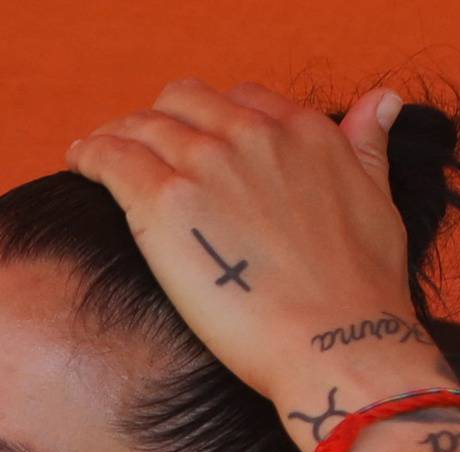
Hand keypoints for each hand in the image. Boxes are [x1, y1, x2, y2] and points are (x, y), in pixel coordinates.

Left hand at [63, 78, 449, 410]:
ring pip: (141, 125)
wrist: (338, 344)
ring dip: (117, 135)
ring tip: (98, 155)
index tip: (193, 143)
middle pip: (184, 103)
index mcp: (303, 131)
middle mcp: (252, 134)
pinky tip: (80, 163)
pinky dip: (90, 153)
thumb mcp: (378, 201)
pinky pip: (110, 156)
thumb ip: (367, 148)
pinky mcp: (164, 202)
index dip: (210, 119)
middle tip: (138, 149)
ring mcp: (205, 164)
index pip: (240, 100)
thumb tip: (380, 101)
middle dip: (159, 121)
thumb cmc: (362, 294)